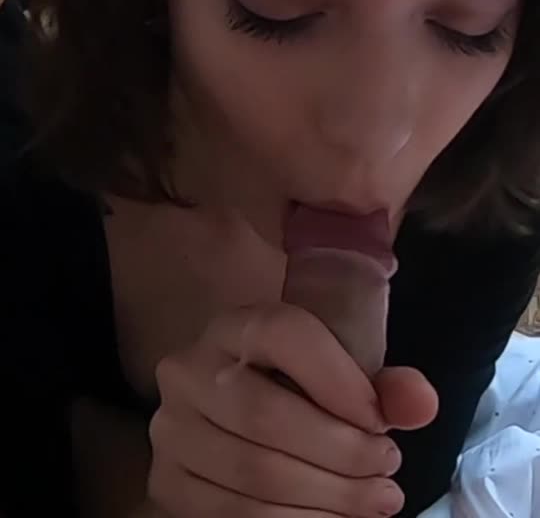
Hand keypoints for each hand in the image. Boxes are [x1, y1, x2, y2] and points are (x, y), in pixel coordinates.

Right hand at [147, 303, 436, 516]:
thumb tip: (422, 403)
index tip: (382, 422)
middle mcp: (188, 370)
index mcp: (233, 325)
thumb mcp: (343, 373)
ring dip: (327, 497)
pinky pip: (234, 515)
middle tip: (389, 469)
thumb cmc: (304, 388)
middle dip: (341, 452)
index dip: (338, 380)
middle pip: (266, 415)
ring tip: (375, 500)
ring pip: (253, 474)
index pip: (283, 335)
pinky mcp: (168, 483)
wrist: (246, 408)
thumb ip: (386, 385)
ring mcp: (171, 430)